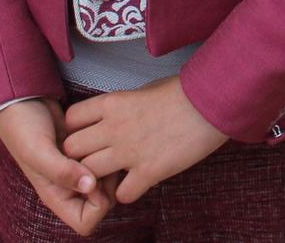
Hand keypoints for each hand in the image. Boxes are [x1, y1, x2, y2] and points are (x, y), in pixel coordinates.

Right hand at [0, 98, 111, 234]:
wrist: (23, 99)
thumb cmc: (22, 128)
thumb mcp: (37, 151)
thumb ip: (61, 171)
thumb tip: (91, 187)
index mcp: (57, 195)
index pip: (86, 222)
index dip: (97, 206)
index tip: (96, 180)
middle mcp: (70, 186)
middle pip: (104, 202)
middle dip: (110, 183)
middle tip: (105, 157)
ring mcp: (79, 167)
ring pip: (110, 178)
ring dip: (112, 163)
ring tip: (106, 144)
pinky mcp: (88, 149)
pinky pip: (108, 156)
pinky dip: (111, 149)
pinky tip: (107, 134)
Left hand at [62, 76, 228, 205]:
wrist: (213, 102)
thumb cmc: (183, 92)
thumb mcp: (145, 90)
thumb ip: (122, 107)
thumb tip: (111, 118)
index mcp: (113, 103)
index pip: (71, 119)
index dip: (76, 129)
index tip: (87, 134)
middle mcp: (114, 128)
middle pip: (71, 149)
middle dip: (80, 155)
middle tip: (97, 158)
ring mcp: (130, 151)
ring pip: (89, 173)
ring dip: (99, 177)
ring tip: (115, 174)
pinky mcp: (149, 171)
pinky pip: (121, 194)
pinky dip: (127, 192)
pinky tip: (138, 182)